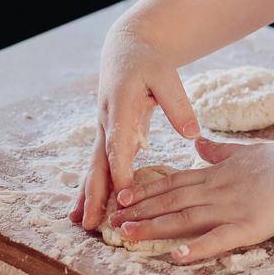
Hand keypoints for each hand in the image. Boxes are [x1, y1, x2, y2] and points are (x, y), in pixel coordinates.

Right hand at [69, 21, 200, 230]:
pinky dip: (91, 186)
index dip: (120, 169)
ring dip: (87, 195)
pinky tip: (85, 208)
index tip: (124, 194)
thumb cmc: (149, 64)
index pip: (119, 143)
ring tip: (80, 223)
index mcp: (121, 107)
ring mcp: (103, 131)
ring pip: (93, 167)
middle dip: (95, 193)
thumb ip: (178, 104)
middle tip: (91, 222)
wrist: (125, 51)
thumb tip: (192, 134)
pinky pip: (97, 165)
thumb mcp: (166, 76)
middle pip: (98, 162)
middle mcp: (106, 123)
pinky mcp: (106, 136)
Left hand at [106, 136, 273, 262]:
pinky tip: (177, 257)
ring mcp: (231, 208)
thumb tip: (198, 144)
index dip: (145, 192)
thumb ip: (218, 152)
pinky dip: (197, 248)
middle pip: (171, 201)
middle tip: (110, 222)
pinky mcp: (250, 226)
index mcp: (215, 175)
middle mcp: (216, 191)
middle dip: (139, 212)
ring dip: (154, 227)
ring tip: (127, 235)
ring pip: (185, 218)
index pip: (173, 183)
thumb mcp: (243, 152)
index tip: (121, 197)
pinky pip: (219, 239)